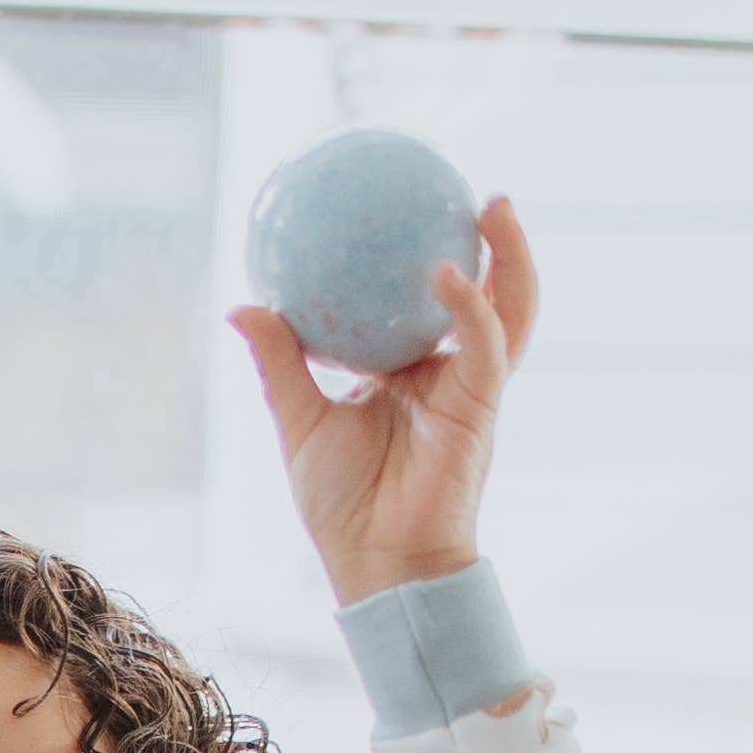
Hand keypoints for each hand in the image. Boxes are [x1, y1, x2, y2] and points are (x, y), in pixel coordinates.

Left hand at [235, 196, 536, 606]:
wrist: (376, 560)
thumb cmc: (341, 503)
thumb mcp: (299, 421)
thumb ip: (280, 362)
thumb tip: (242, 306)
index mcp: (413, 375)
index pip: (433, 306)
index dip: (437, 258)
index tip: (420, 208)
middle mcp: (451, 374)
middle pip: (490, 296)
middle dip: (496, 245)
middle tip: (478, 192)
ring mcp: (472, 387)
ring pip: (510, 310)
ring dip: (510, 258)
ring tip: (495, 208)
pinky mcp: (481, 406)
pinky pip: (484, 344)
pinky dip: (470, 306)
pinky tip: (446, 273)